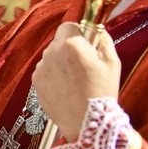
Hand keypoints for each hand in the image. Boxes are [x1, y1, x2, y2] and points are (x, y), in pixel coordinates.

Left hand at [31, 23, 120, 141]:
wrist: (86, 122)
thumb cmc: (102, 92)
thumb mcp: (112, 62)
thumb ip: (103, 39)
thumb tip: (96, 30)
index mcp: (71, 45)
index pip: (68, 26)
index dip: (77, 33)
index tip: (85, 43)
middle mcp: (52, 54)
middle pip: (59, 41)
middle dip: (69, 48)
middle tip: (83, 64)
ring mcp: (41, 69)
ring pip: (51, 56)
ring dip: (60, 62)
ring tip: (75, 80)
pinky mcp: (36, 82)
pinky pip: (45, 71)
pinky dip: (53, 75)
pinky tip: (66, 88)